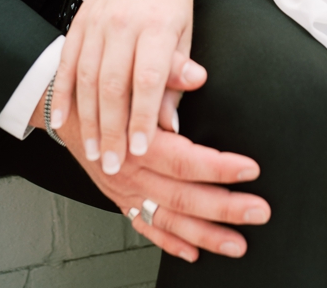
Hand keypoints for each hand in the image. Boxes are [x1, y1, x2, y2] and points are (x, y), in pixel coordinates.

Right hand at [37, 95, 267, 262]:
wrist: (69, 107)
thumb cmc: (109, 89)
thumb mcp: (138, 73)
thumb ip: (168, 76)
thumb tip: (196, 75)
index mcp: (135, 141)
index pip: (183, 160)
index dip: (218, 167)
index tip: (250, 169)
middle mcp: (130, 171)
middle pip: (181, 196)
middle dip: (223, 208)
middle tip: (258, 211)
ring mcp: (125, 191)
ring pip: (168, 219)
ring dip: (205, 235)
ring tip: (237, 243)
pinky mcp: (122, 200)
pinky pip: (146, 227)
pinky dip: (170, 243)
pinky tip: (194, 253)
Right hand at [51, 0, 198, 176]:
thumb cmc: (171, 1)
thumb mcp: (186, 34)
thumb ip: (177, 77)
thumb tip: (170, 123)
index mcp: (156, 26)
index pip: (147, 79)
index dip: (142, 117)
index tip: (141, 149)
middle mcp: (123, 24)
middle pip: (112, 85)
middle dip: (111, 129)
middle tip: (111, 162)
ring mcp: (96, 24)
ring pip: (86, 80)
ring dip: (87, 120)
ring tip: (91, 150)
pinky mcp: (78, 25)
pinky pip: (66, 64)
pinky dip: (63, 95)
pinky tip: (63, 120)